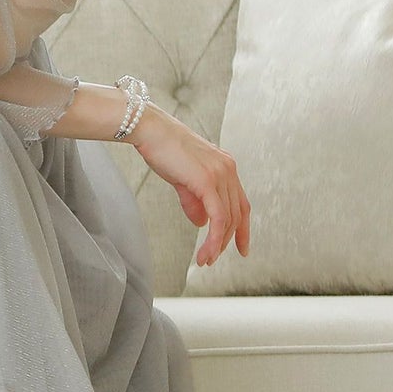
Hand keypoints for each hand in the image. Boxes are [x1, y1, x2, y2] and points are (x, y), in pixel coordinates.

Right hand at [129, 105, 249, 265]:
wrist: (150, 131)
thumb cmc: (162, 150)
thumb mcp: (182, 179)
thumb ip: (195, 200)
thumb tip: (202, 222)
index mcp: (225, 166)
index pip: (241, 203)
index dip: (242, 228)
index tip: (242, 248)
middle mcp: (228, 170)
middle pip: (237, 214)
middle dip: (229, 241)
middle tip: (212, 259)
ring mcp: (220, 174)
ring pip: (228, 219)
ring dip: (218, 244)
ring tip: (205, 260)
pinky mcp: (207, 181)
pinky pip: (218, 218)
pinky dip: (214, 239)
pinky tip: (206, 251)